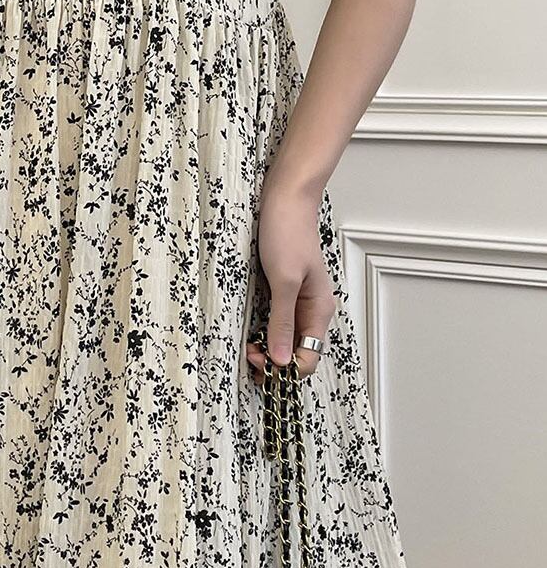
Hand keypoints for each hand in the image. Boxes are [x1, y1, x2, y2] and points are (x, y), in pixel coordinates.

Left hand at [246, 177, 336, 384]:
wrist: (284, 199)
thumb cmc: (287, 233)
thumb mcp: (284, 280)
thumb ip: (282, 321)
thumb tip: (281, 360)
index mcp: (319, 309)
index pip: (309, 358)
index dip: (285, 368)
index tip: (259, 360)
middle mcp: (311, 309)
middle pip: (298, 352)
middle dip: (274, 361)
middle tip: (248, 354)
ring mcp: (297, 301)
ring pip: (286, 339)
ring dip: (268, 349)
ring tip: (248, 347)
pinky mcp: (283, 290)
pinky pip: (278, 321)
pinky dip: (265, 332)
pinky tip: (251, 330)